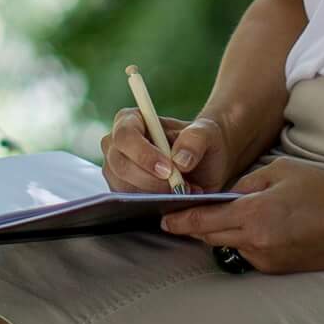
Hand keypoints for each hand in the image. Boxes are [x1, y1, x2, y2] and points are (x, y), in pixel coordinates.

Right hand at [101, 108, 234, 194]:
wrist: (205, 163)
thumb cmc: (202, 142)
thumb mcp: (207, 133)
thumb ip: (195, 139)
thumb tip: (179, 160)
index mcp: (132, 120)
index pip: (125, 136)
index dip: (143, 155)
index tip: (168, 170)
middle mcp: (117, 144)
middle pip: (120, 165)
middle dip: (150, 181)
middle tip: (179, 187)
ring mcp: (116, 168)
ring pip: (123, 187)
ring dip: (154, 194)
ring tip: (184, 191)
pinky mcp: (122, 189)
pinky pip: (129, 201)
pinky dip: (152, 203)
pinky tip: (174, 199)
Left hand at [158, 160, 323, 273]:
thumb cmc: (323, 188)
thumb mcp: (280, 171)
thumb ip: (246, 183)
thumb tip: (226, 195)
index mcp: (255, 215)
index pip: (204, 220)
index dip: (180, 221)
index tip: (163, 219)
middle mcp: (257, 242)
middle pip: (210, 237)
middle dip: (196, 227)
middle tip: (183, 217)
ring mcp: (268, 260)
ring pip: (231, 246)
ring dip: (225, 234)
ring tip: (236, 217)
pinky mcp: (279, 270)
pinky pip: (251, 254)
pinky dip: (247, 242)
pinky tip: (263, 228)